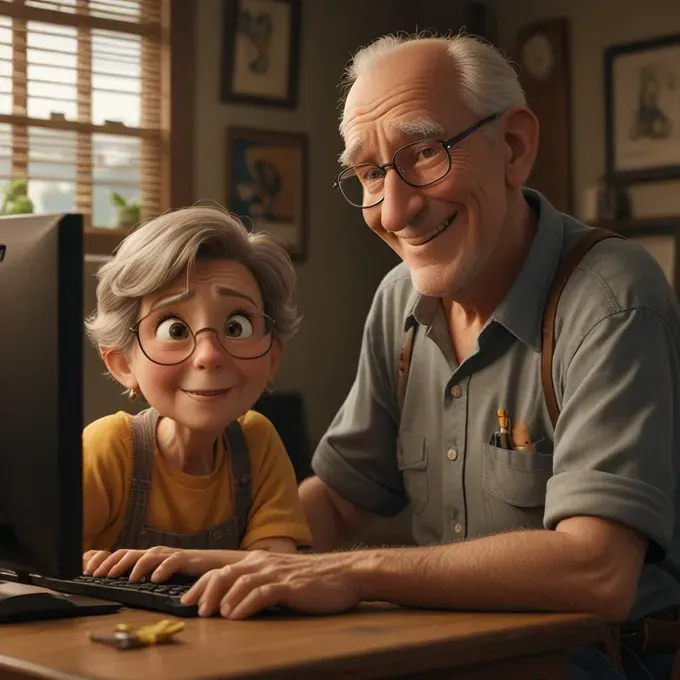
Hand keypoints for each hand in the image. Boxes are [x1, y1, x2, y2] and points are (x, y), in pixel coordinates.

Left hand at [82, 546, 182, 579]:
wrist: (210, 564)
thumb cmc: (183, 572)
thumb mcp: (157, 574)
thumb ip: (141, 576)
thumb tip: (117, 586)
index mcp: (146, 557)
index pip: (121, 555)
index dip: (105, 563)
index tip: (90, 574)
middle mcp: (155, 553)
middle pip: (130, 553)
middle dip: (113, 564)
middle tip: (101, 576)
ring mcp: (169, 554)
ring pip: (148, 555)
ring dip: (136, 567)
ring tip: (128, 579)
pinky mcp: (184, 559)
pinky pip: (172, 561)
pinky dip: (162, 569)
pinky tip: (156, 579)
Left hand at [180, 550, 362, 618]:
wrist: (345, 573)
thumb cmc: (313, 579)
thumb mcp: (281, 576)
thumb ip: (259, 583)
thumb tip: (233, 602)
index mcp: (259, 561)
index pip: (222, 569)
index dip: (202, 584)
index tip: (187, 600)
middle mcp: (263, 563)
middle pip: (224, 573)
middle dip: (205, 592)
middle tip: (195, 611)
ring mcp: (276, 573)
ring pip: (239, 582)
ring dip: (223, 600)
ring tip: (214, 615)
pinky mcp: (289, 586)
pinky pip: (261, 594)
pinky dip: (245, 605)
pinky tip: (236, 616)